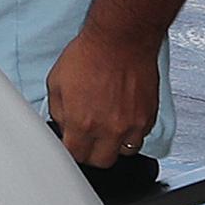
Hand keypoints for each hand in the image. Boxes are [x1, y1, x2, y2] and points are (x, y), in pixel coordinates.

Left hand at [46, 27, 159, 167]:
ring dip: (113, 146)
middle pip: (101, 162)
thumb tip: (61, 125)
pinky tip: (122, 119)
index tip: (71, 145)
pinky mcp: (148, 118)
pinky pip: (139, 137)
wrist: (120, 42)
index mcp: (81, 123)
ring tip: (106, 130)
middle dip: (92, 154)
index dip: (71, 151)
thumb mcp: (56, 82)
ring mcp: (131, 126)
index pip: (75, 156)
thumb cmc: (88, 56)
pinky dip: (131, 133)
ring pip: (124, 153)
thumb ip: (58, 111)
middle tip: (88, 141)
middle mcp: (108, 129)